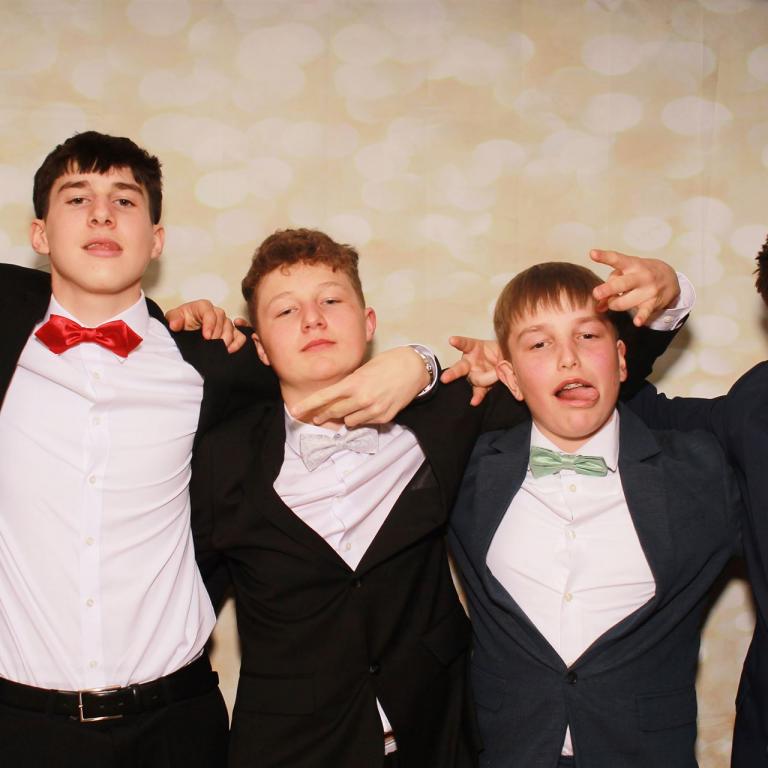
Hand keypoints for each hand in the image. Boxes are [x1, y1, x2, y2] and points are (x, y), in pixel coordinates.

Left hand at [165, 300, 247, 352]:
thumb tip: (175, 325)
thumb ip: (173, 319)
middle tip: (211, 345)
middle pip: (223, 320)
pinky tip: (230, 350)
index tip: (206, 337)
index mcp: (202, 307)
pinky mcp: (231, 332)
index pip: (210, 312)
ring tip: (219, 349)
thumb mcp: (172, 318)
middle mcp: (215, 313)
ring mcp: (224, 323)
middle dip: (217, 334)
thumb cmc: (181, 322)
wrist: (184, 331)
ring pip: (231, 328)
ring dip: (226, 339)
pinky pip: (240, 335)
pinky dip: (238, 343)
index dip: (210, 324)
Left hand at [291, 347, 428, 426]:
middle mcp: (362, 398)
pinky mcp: (384, 417)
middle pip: (333, 413)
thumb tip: (334, 398)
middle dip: (323, 415)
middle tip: (317, 417)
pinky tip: (368, 407)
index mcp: (353, 383)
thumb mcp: (362, 370)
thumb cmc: (386, 364)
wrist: (413, 368)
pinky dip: (362, 417)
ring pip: (349, 422)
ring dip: (346, 417)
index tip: (295, 411)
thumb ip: (347, 385)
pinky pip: (364, 423)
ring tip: (353, 406)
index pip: (325, 397)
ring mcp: (374, 410)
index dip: (308, 405)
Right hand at [440, 336, 500, 405]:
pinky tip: (474, 401)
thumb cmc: (502, 350)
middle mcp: (471, 363)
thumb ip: (500, 356)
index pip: (464, 344)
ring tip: (492, 378)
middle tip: (445, 378)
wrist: (509, 361)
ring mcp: (474, 375)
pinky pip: (479, 391)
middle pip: (460, 368)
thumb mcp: (503, 348)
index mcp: (474, 349)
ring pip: (472, 380)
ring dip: (480, 380)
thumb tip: (499, 369)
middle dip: (452, 373)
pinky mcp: (481, 385)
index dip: (458, 342)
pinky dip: (477, 396)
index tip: (452, 341)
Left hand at [590, 250, 679, 326]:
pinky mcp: (653, 302)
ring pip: (623, 302)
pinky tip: (637, 322)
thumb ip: (610, 285)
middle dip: (608, 289)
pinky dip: (641, 317)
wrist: (670, 278)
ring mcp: (648, 289)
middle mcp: (640, 276)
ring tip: (615, 302)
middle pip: (621, 283)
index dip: (604, 256)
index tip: (592, 254)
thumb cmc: (641, 274)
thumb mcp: (626, 273)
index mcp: (632, 264)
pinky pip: (645, 311)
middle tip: (596, 293)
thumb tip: (598, 306)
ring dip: (614, 305)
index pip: (617, 259)